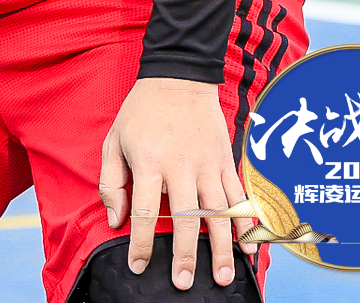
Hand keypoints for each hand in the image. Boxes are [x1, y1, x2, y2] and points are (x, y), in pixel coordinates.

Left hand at [99, 77, 252, 290]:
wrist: (178, 77)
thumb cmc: (140, 112)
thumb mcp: (113, 140)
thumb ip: (110, 181)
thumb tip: (116, 220)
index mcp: (149, 162)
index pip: (147, 212)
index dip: (142, 243)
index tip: (139, 266)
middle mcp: (181, 167)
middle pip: (187, 219)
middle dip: (187, 256)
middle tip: (185, 283)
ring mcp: (208, 165)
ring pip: (218, 214)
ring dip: (223, 249)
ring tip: (224, 277)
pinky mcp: (226, 161)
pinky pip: (238, 197)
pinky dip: (245, 223)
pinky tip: (248, 246)